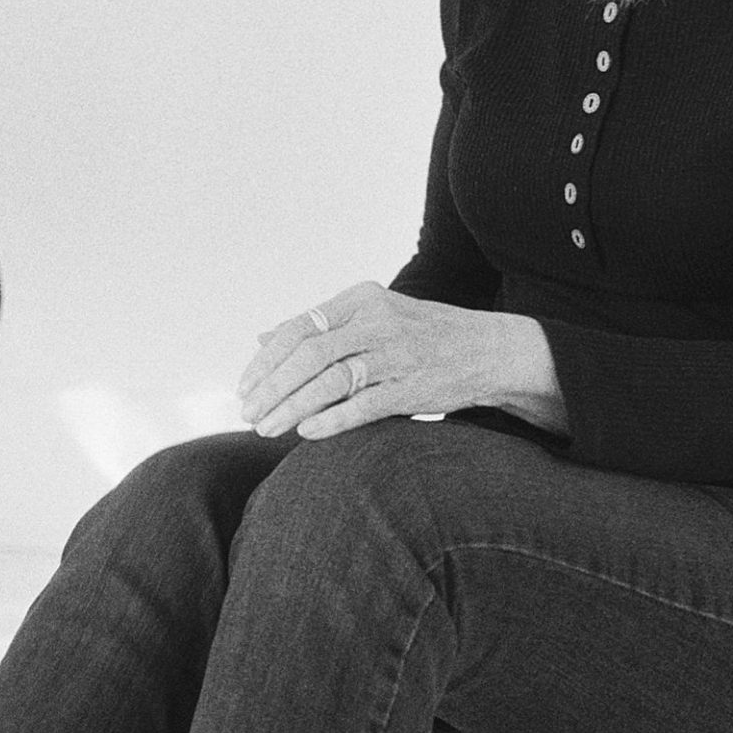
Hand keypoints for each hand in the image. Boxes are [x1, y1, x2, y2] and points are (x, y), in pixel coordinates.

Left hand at [237, 281, 542, 440]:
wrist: (488, 351)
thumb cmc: (420, 336)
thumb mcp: (370, 318)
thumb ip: (318, 328)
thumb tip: (261, 337)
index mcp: (361, 300)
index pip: (299, 328)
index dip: (265, 360)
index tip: (244, 387)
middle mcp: (377, 322)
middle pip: (308, 355)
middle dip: (271, 388)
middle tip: (248, 414)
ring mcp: (397, 355)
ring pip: (330, 381)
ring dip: (291, 408)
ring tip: (267, 429)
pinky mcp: (413, 387)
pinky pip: (363, 405)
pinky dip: (331, 420)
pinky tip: (306, 432)